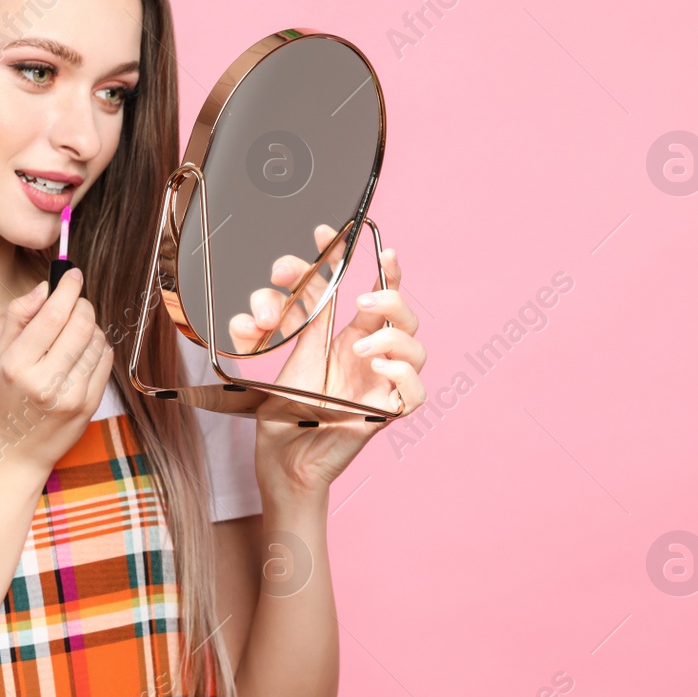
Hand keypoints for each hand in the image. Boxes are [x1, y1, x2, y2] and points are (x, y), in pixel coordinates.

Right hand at [0, 267, 112, 476]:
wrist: (12, 454)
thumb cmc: (1, 403)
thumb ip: (18, 318)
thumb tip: (44, 288)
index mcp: (17, 366)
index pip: (52, 315)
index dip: (67, 288)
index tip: (72, 274)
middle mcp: (45, 382)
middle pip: (81, 324)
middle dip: (82, 304)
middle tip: (75, 301)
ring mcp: (71, 397)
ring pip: (97, 341)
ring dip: (90, 326)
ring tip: (74, 332)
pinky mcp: (89, 407)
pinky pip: (105, 361)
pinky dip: (98, 348)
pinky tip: (82, 352)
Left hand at [230, 225, 427, 495]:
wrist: (280, 453)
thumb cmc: (287, 408)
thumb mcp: (294, 348)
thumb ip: (305, 311)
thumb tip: (305, 268)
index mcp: (355, 340)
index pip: (383, 297)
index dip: (389, 270)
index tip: (378, 243)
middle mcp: (375, 360)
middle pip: (407, 317)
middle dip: (391, 299)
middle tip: (359, 301)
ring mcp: (382, 387)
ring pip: (418, 351)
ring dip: (391, 339)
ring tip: (357, 348)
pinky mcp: (384, 416)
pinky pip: (415, 393)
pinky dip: (401, 374)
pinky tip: (376, 366)